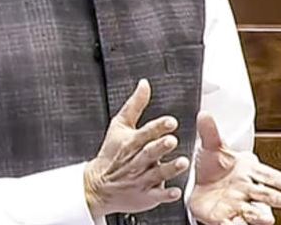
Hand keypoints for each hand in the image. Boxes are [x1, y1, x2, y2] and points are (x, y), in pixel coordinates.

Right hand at [84, 79, 190, 218]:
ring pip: (156, 174)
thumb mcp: (120, 125)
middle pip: (149, 152)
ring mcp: (141, 179)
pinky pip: (156, 196)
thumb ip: (135, 104)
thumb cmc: (112, 153)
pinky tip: (176, 192)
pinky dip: (165, 194)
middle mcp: (136, 161)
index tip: (170, 122)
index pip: (145, 133)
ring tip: (182, 163)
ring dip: (169, 169)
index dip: (157, 127)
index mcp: (131, 142)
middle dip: (160, 147)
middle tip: (171, 140)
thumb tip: (145, 84)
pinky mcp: (145, 195)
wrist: (98, 185)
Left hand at [190, 113, 280, 224]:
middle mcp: (247, 190)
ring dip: (261, 216)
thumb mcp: (211, 148)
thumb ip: (210, 133)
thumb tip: (204, 114)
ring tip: (268, 219)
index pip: (266, 174)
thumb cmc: (214, 167)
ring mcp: (237, 206)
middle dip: (280, 199)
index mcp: (248, 171)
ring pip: (253, 213)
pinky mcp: (224, 219)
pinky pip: (232, 224)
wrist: (201, 186)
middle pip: (267, 195)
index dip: (278, 179)